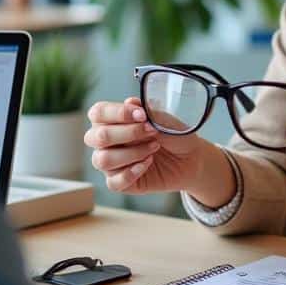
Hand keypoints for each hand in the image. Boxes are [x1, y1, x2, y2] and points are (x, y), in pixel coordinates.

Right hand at [84, 97, 224, 197]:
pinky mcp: (119, 183)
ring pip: (103, 160)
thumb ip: (146, 111)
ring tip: (154, 148)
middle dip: (127, 133)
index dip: (117, 113)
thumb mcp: (163, 119)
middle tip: (152, 131)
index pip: (98, 113)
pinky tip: (148, 164)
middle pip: (96, 137)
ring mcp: (110, 163)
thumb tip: (130, 102)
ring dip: (132, 153)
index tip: (142, 115)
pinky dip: (131, 173)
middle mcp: (105, 142)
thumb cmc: (172, 135)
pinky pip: (113, 182)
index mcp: (111, 120)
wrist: (189, 159)